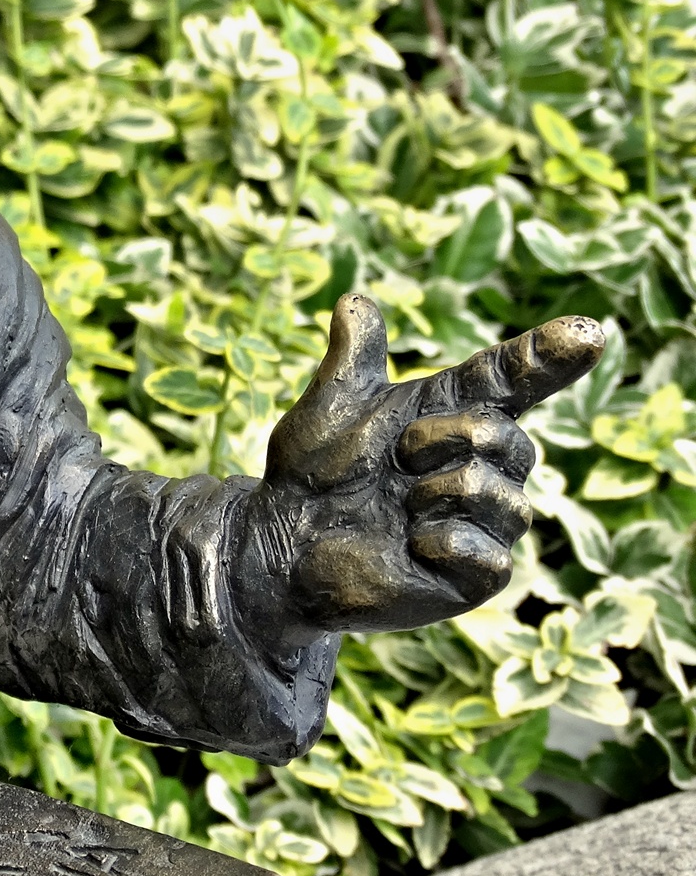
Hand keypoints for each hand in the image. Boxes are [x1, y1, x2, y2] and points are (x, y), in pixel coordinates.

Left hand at [241, 293, 602, 637]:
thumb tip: (356, 301)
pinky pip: (486, 549)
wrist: (285, 541)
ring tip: (397, 508)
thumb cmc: (312, 472)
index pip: (512, 379)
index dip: (547, 356)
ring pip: (497, 493)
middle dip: (442, 440)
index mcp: (452, 416)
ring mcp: (486, 521)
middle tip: (395, 460)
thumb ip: (354, 356)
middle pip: (506, 436)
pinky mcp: (480, 574)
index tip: (589, 331)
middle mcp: (482, 466)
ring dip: (431, 495)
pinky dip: (437, 542)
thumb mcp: (332, 405)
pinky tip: (409, 546)